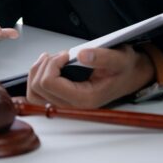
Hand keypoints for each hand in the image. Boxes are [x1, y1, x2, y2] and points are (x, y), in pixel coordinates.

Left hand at [25, 45, 154, 108]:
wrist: (128, 76)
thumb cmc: (123, 68)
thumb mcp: (119, 58)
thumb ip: (102, 57)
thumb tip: (82, 55)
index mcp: (84, 99)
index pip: (50, 84)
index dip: (53, 64)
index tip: (66, 55)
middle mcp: (73, 107)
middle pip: (38, 88)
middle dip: (45, 66)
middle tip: (61, 56)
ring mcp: (65, 105)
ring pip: (33, 93)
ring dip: (38, 71)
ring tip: (51, 59)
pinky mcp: (61, 100)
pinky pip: (37, 95)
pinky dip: (37, 77)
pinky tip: (48, 65)